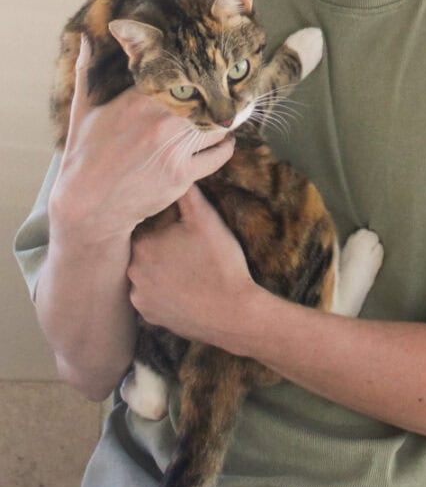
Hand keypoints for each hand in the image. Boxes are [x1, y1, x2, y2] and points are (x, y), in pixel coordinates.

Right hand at [49, 37, 234, 244]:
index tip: (204, 66)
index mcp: (138, 100)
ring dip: (223, 120)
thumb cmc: (85, 154)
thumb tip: (85, 38)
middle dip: (217, 94)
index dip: (194, 69)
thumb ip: (88, 70)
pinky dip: (225, 147)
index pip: (179, 72)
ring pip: (218, 125)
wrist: (89, 205)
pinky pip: (219, 154)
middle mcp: (160, 122)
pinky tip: (223, 141)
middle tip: (227, 90)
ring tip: (225, 115)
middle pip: (207, 97)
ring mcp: (174, 149)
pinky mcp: (183, 175)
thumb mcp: (83, 110)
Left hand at [127, 185, 256, 343]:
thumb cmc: (220, 263)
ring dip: (158, 270)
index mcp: (142, 244)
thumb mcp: (206, 219)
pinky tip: (182, 287)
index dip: (161, 223)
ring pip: (144, 274)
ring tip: (185, 269)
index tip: (178, 228)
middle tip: (185, 249)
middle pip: (141, 250)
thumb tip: (176, 169)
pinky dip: (161, 291)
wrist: (233, 313)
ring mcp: (139, 297)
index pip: (143, 224)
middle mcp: (132, 271)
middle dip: (159, 246)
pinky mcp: (149, 316)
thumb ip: (186, 192)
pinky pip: (149, 297)